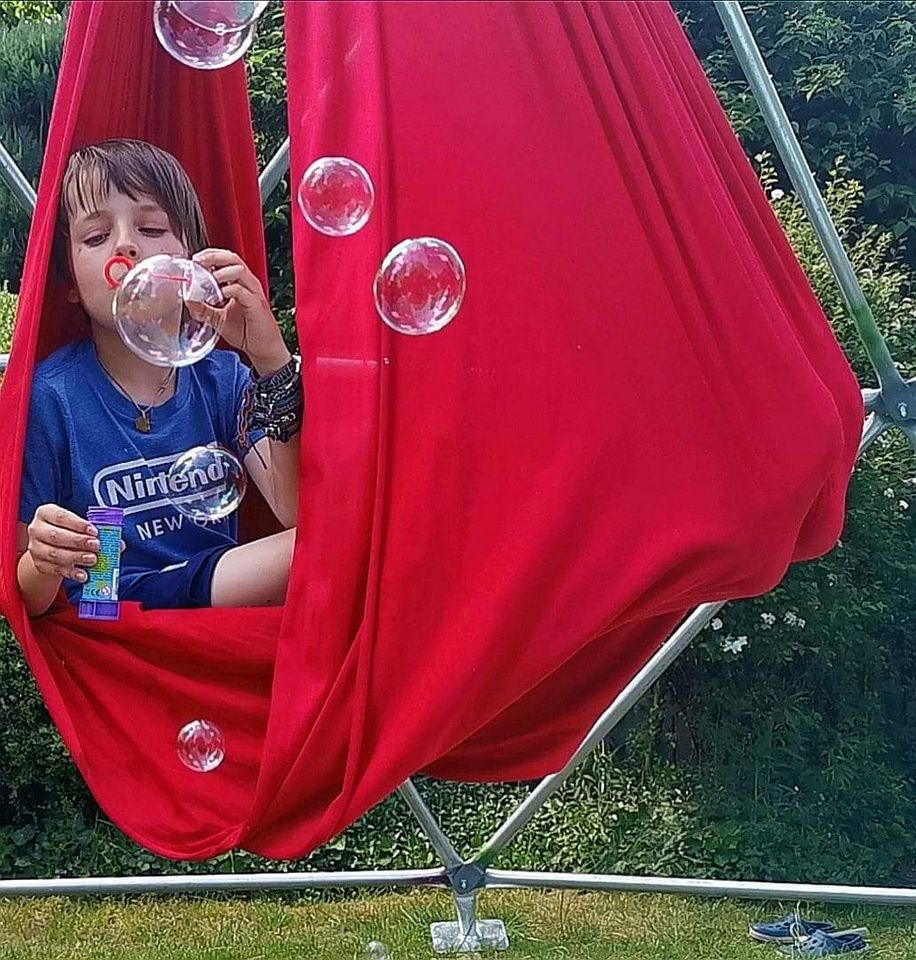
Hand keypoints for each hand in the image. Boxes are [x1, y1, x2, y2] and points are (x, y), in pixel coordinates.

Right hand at [26, 504, 100, 583]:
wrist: (51, 546)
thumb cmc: (69, 530)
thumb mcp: (79, 525)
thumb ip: (97, 531)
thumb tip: (119, 544)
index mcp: (46, 513)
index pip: (61, 516)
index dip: (78, 524)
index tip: (94, 531)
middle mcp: (37, 529)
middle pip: (56, 536)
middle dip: (78, 541)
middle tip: (96, 545)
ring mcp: (35, 548)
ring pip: (54, 554)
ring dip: (75, 557)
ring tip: (93, 559)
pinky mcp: (39, 564)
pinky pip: (56, 570)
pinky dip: (71, 573)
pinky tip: (84, 575)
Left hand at [191, 248, 289, 375]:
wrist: (263, 349)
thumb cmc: (246, 332)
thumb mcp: (218, 318)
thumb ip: (203, 308)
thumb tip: (187, 298)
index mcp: (240, 284)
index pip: (226, 259)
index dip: (210, 256)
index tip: (195, 260)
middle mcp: (248, 284)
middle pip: (232, 258)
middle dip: (212, 257)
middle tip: (197, 262)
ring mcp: (254, 293)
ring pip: (238, 270)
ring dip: (219, 272)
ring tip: (206, 281)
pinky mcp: (256, 305)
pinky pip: (241, 291)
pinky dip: (227, 290)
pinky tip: (217, 296)